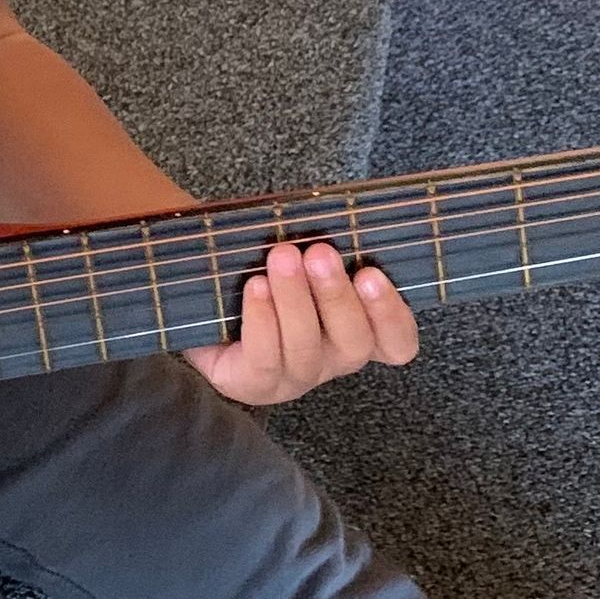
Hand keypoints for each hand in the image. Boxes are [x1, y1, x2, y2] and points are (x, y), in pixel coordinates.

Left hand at [183, 242, 416, 404]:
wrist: (201, 297)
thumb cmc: (263, 269)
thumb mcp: (297, 255)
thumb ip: (319, 245)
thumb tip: (325, 214)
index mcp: (357, 330)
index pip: (398, 341)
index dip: (392, 314)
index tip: (372, 273)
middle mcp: (332, 358)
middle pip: (354, 343)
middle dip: (337, 295)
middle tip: (319, 252)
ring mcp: (294, 377)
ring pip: (306, 348)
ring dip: (296, 300)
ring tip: (282, 258)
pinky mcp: (254, 383)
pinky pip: (265, 358)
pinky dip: (262, 320)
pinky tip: (256, 286)